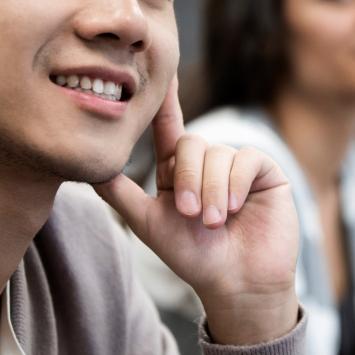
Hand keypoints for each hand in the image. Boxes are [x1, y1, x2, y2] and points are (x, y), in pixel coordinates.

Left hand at [93, 77, 299, 344]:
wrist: (236, 283)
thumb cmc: (193, 257)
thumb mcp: (150, 224)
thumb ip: (121, 194)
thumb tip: (88, 168)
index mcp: (179, 169)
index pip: (169, 126)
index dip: (165, 99)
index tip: (160, 70)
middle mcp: (209, 162)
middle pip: (192, 143)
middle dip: (188, 179)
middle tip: (189, 214)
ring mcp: (238, 166)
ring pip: (218, 154)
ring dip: (213, 191)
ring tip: (214, 223)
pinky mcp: (266, 172)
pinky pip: (247, 159)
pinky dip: (237, 184)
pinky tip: (236, 209)